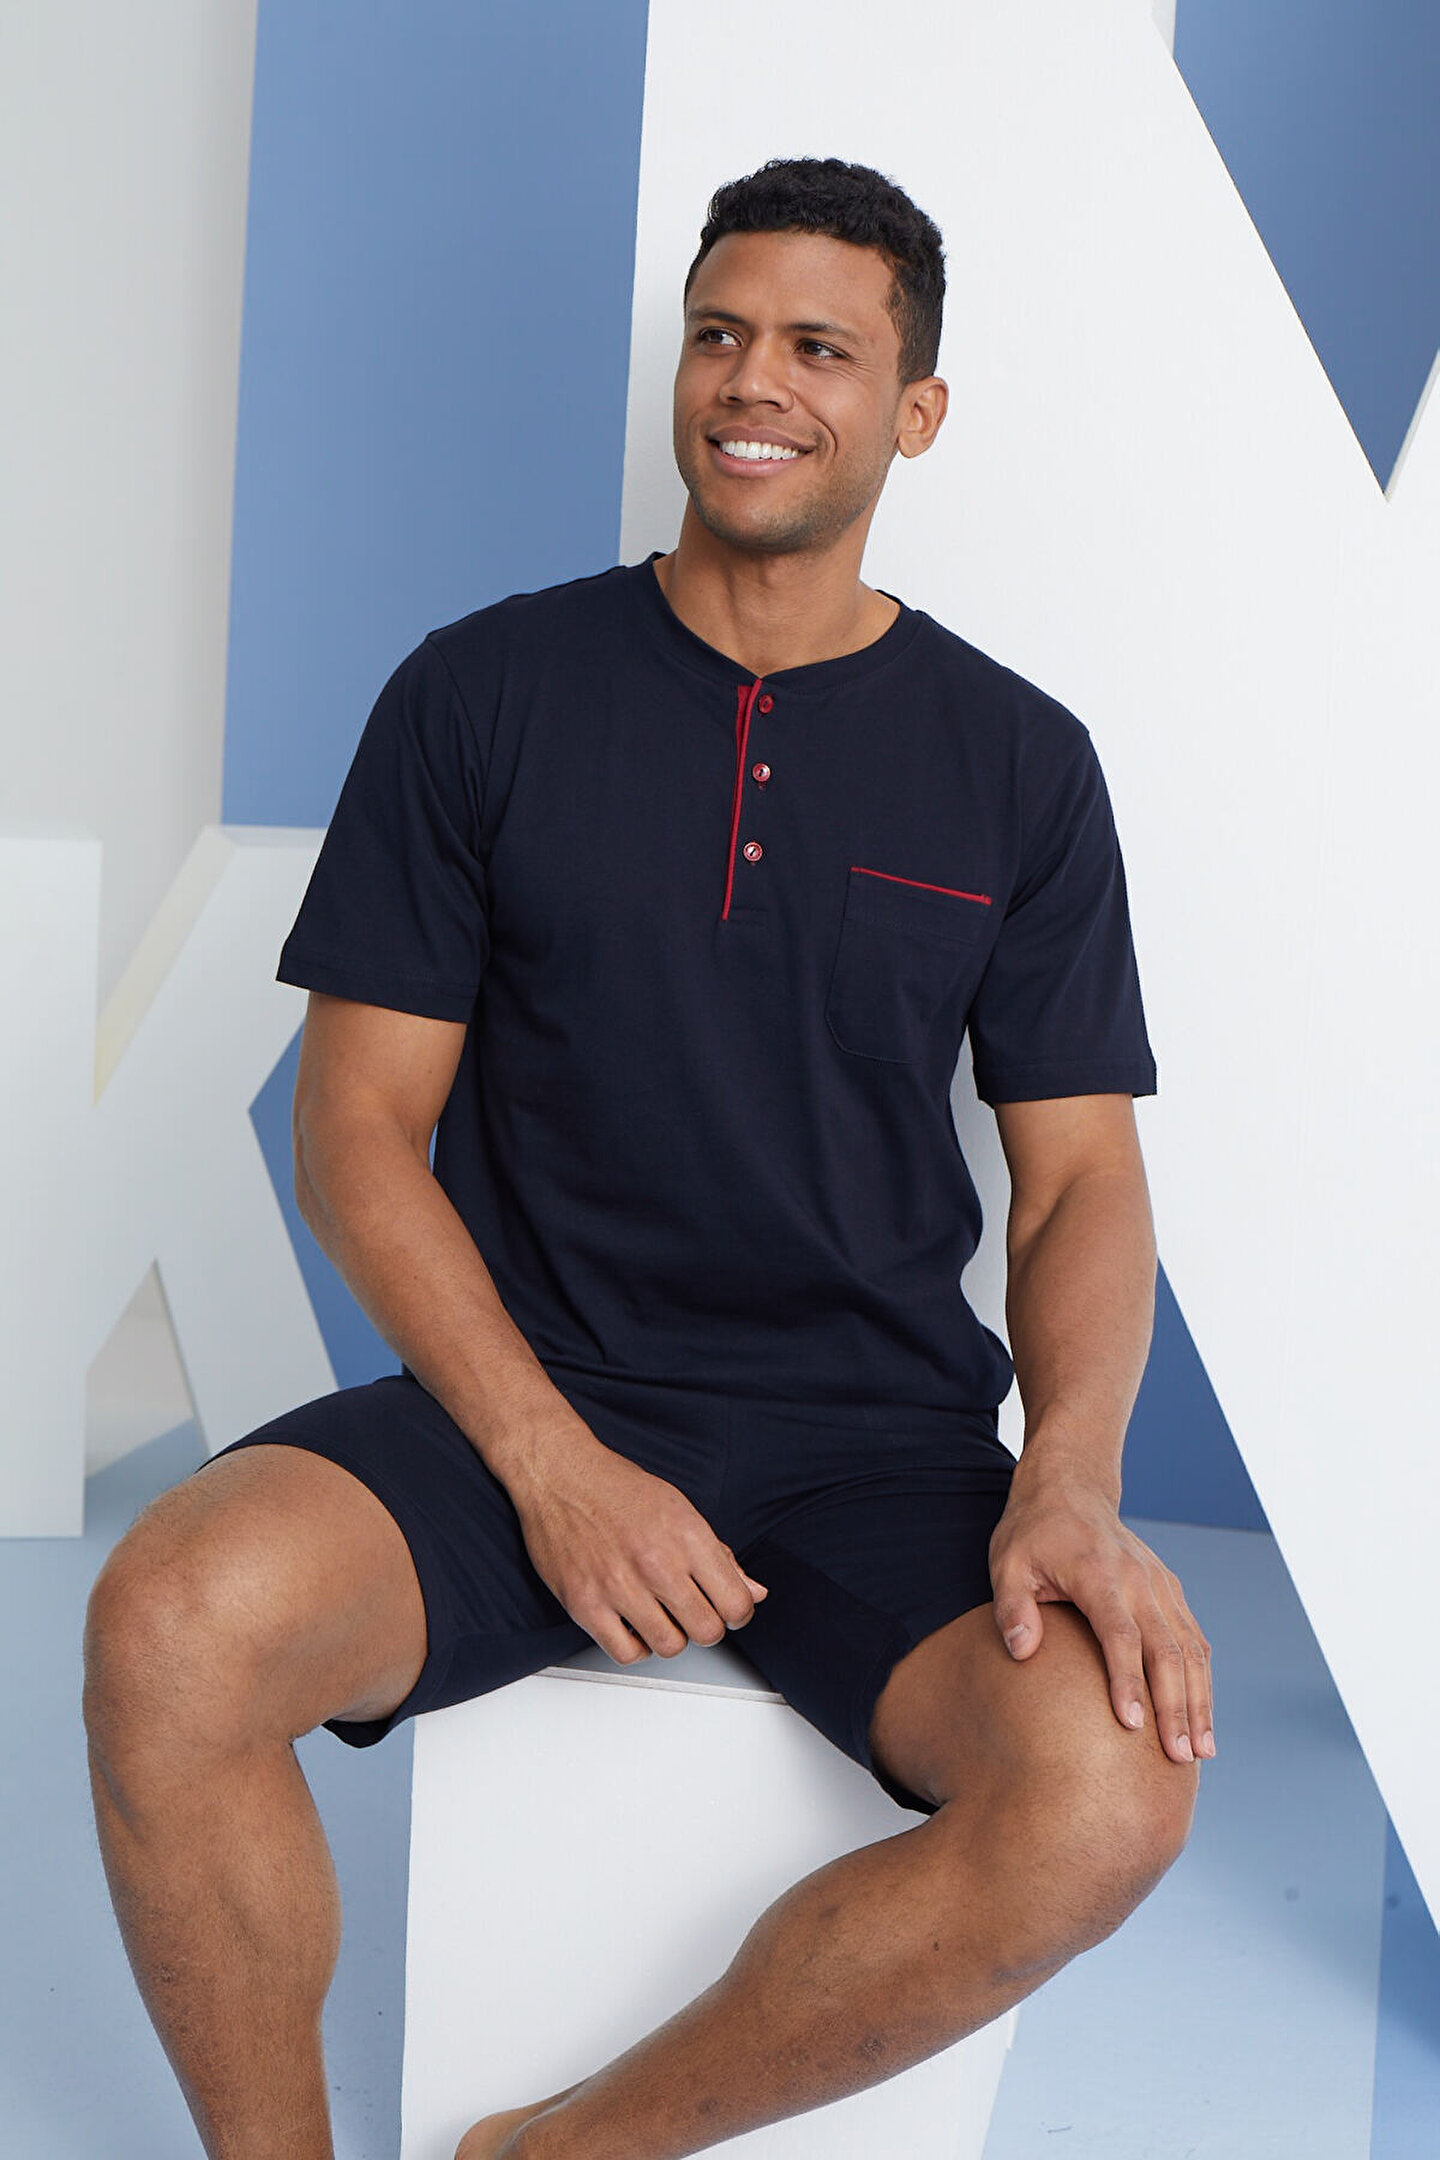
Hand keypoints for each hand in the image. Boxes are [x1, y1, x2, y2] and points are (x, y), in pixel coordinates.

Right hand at [503, 1421, 766, 1663]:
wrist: (559, 1474)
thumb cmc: (617, 1488)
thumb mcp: (679, 1508)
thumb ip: (719, 1555)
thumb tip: (754, 1592)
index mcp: (687, 1535)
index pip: (736, 1602)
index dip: (738, 1612)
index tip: (727, 1608)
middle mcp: (655, 1562)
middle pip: (707, 1631)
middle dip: (707, 1627)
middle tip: (694, 1613)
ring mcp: (618, 1585)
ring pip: (670, 1647)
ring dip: (671, 1637)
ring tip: (661, 1617)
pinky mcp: (585, 1603)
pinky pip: (626, 1652)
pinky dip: (636, 1646)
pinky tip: (634, 1625)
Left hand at [989, 1459, 1213, 1764]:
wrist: (1070, 1490)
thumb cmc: (1033, 1534)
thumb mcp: (1007, 1563)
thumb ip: (1013, 1608)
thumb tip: (1023, 1652)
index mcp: (1099, 1574)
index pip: (1120, 1634)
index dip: (1126, 1680)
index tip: (1132, 1725)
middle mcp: (1139, 1580)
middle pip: (1166, 1649)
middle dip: (1176, 1706)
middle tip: (1178, 1757)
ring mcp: (1161, 1585)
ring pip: (1190, 1649)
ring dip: (1198, 1701)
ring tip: (1201, 1751)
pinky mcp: (1170, 1592)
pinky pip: (1194, 1640)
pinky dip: (1202, 1681)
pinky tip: (1201, 1719)